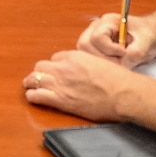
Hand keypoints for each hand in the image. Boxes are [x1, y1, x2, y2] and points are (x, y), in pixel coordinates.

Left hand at [24, 49, 141, 121]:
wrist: (124, 94)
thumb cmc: (118, 80)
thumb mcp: (101, 63)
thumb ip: (87, 64)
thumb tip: (84, 70)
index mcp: (74, 56)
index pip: (55, 58)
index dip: (56, 66)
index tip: (58, 72)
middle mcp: (64, 68)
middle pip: (41, 66)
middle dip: (40, 72)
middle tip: (41, 78)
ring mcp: (60, 83)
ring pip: (34, 79)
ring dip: (32, 83)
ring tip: (31, 87)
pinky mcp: (60, 100)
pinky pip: (36, 95)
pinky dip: (32, 96)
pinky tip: (34, 97)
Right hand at [76, 11, 155, 66]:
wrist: (149, 37)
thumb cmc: (148, 35)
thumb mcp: (146, 44)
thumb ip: (134, 54)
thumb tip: (121, 64)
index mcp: (108, 21)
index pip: (97, 37)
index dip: (109, 49)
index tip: (124, 52)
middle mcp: (96, 28)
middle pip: (85, 45)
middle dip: (102, 58)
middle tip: (119, 61)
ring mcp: (92, 38)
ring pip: (84, 54)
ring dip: (101, 62)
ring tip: (118, 62)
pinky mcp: (93, 49)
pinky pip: (88, 60)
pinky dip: (100, 66)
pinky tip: (114, 63)